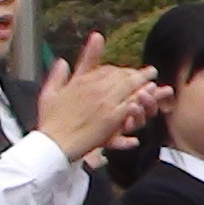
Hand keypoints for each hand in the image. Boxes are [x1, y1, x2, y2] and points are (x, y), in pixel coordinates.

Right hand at [33, 35, 164, 162]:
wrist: (54, 143)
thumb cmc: (49, 122)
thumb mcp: (49, 92)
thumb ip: (58, 75)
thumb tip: (62, 61)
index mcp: (81, 81)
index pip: (106, 69)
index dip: (119, 69)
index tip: (127, 71)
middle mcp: (95, 88)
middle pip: (122, 75)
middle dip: (137, 73)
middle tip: (149, 72)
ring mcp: (105, 102)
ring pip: (129, 87)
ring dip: (144, 82)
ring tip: (155, 82)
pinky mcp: (112, 118)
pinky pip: (130, 105)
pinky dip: (140, 100)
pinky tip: (148, 98)